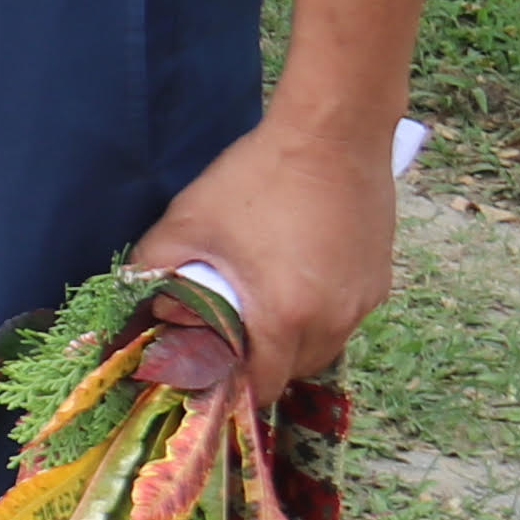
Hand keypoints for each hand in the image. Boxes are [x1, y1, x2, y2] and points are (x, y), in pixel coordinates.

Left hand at [127, 108, 403, 399]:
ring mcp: (362, 302)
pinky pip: (345, 317)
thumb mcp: (189, 221)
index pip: (260, 387)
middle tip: (229, 336)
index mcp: (285, 317)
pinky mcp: (379, 281)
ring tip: (262, 305)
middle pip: (292, 371)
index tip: (209, 373)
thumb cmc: (258, 176)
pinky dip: (319, 313)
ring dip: (291, 341)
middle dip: (259, 364)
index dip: (231, 388)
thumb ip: (154, 266)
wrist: (333, 132)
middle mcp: (333, 321)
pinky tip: (296, 278)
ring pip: (323, 346)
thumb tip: (140, 302)